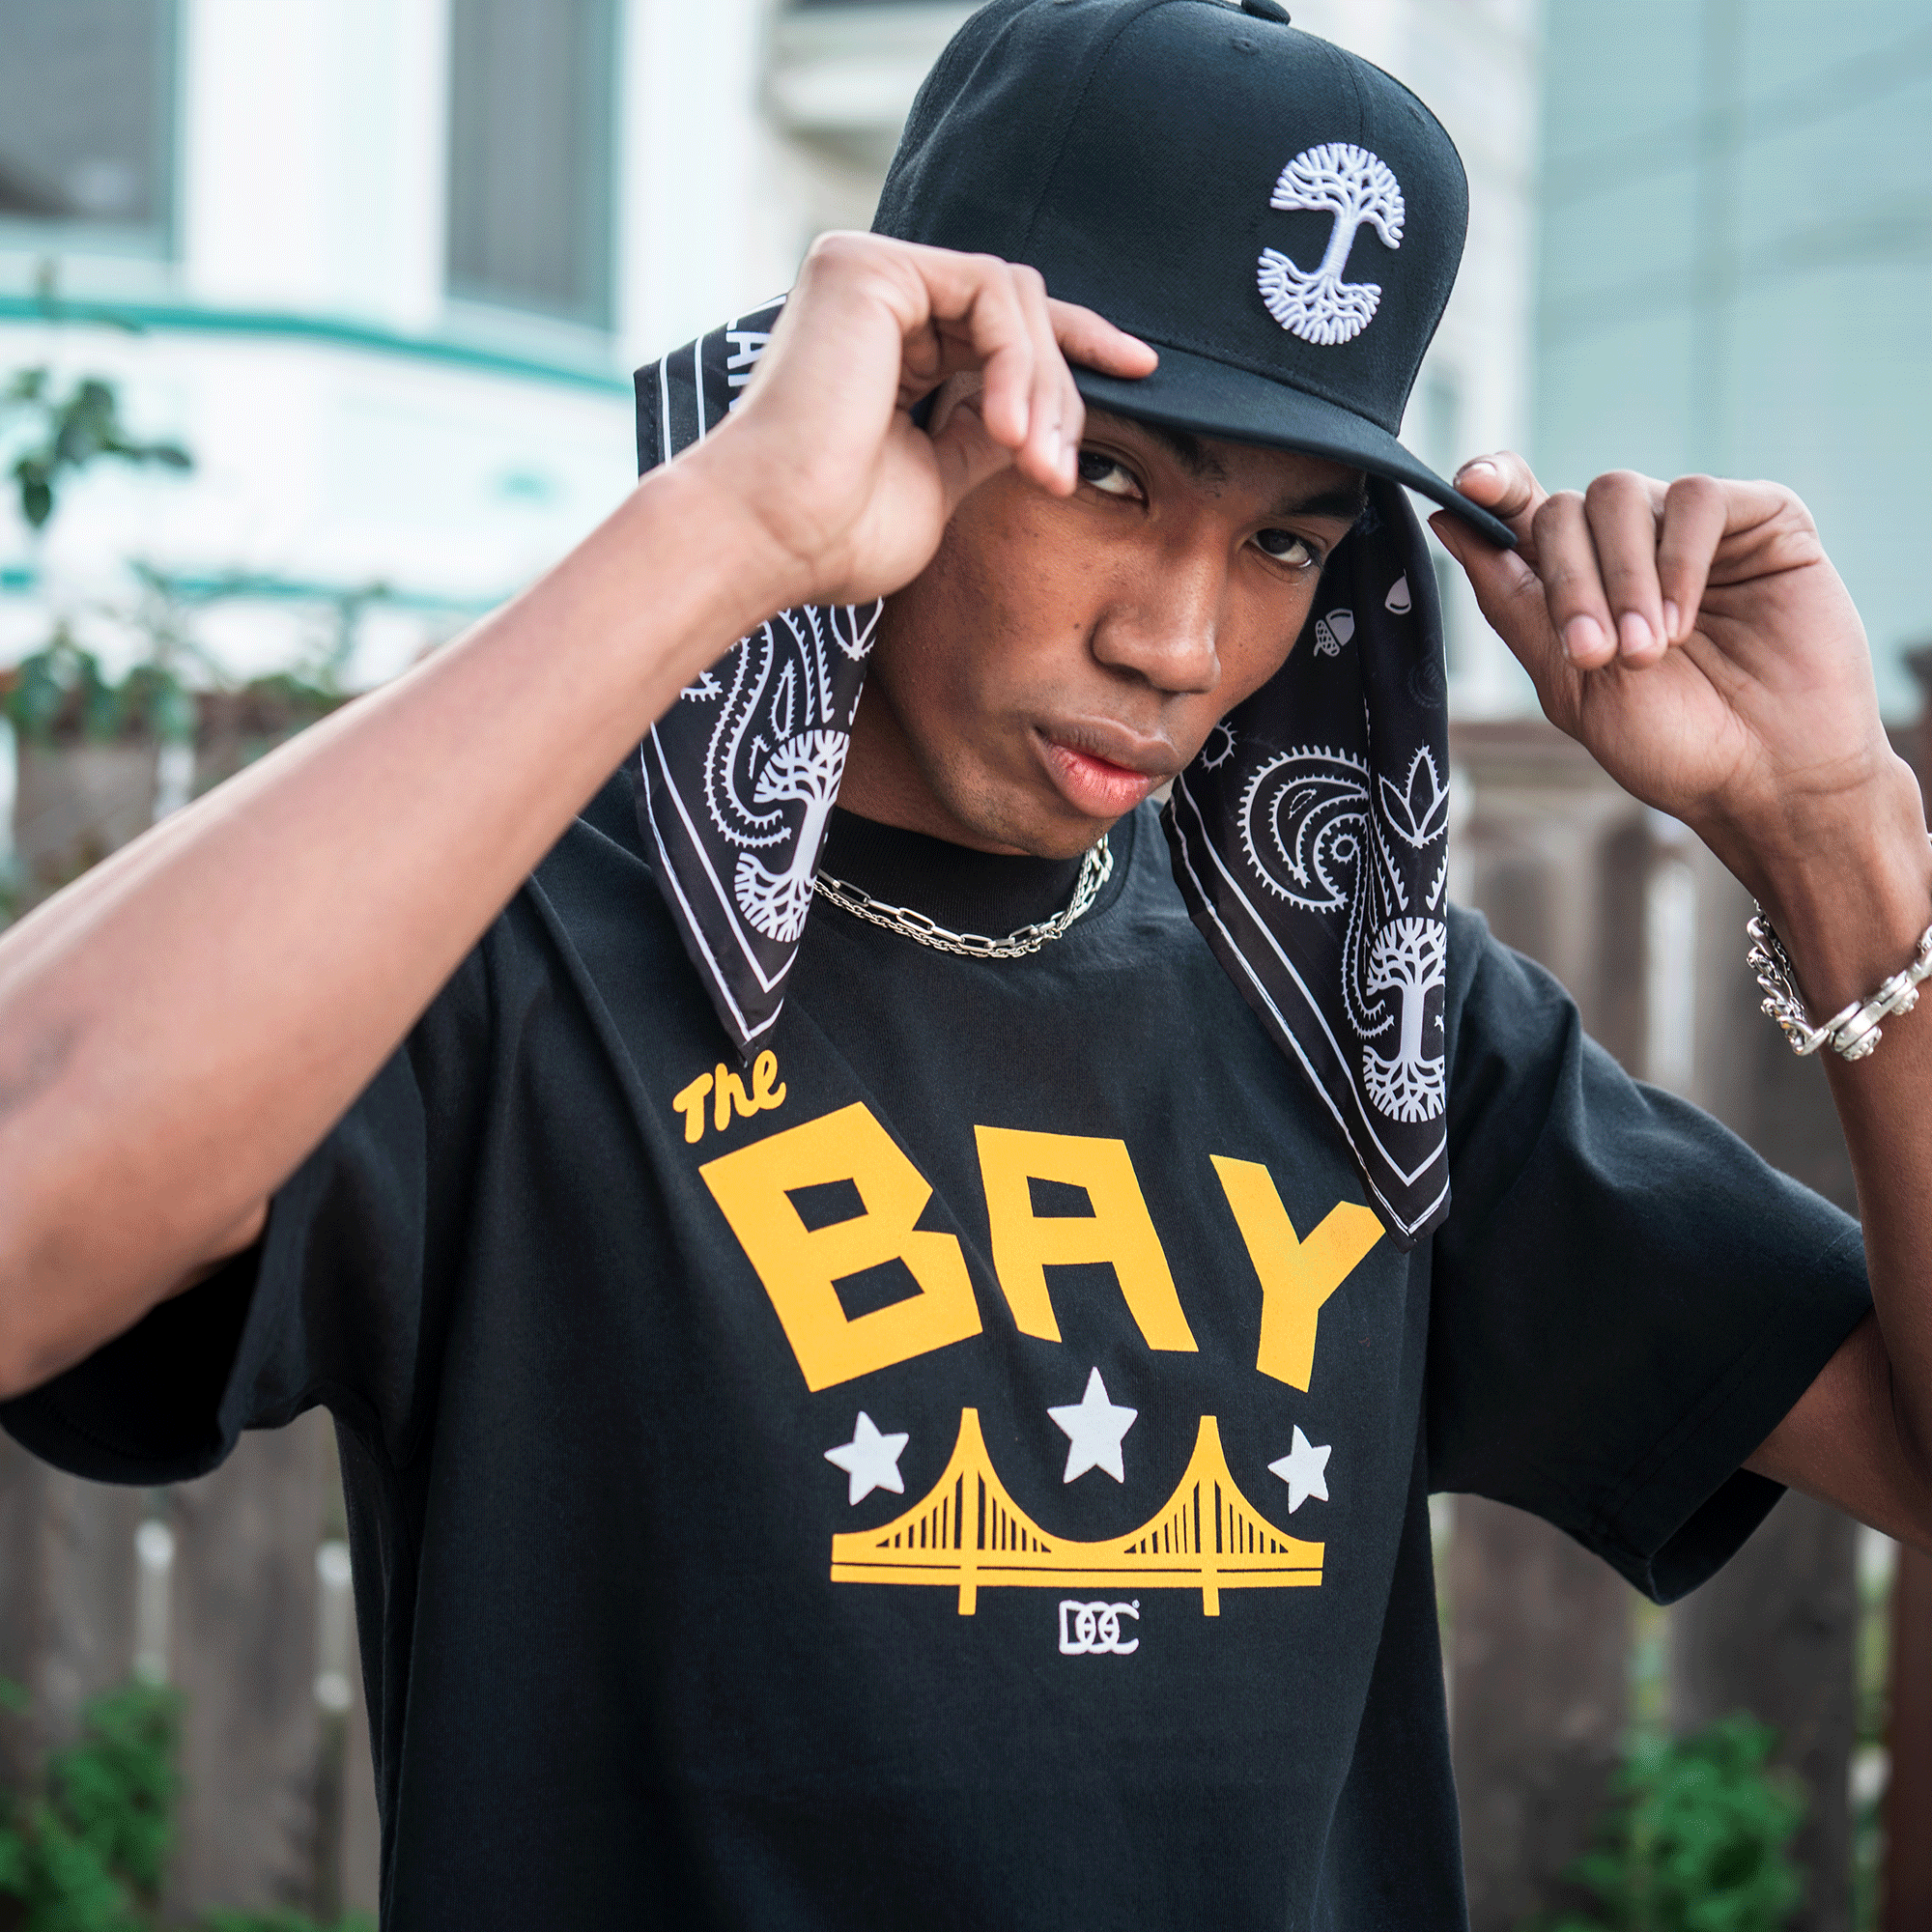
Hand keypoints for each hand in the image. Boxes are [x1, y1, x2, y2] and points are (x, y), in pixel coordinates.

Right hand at [683, 232, 1157, 611]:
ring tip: (1035, 464)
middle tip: (1060, 475)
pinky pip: (991, 292)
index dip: (1076, 344)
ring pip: (1014, 300)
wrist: (770, 542)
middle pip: (1019, 311)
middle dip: (1061, 392)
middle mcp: (877, 299)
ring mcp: (870, 275)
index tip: (1142, 371)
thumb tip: (1048, 419)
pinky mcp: (868, 267)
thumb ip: (988, 434)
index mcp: (889, 345)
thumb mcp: (941, 480)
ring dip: (1043, 387)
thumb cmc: (835, 535)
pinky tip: (1007, 430)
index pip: (1001, 324)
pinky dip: (1016, 362)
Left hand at [1429, 456, 1917, 893]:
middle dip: (1568, 582)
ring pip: (1621, 494)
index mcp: (1575, 583)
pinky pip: (1696, 497)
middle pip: (1563, 509)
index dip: (1493, 487)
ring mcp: (1691, 529)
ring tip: (1642, 653)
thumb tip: (1444, 516)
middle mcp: (1629, 546)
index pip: (1521, 510)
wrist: (1768, 778)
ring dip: (1621, 579)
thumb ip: (1512, 599)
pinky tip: (1683, 621)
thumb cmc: (1669, 745)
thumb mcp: (1568, 682)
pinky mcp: (1760, 519)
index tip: (1469, 486)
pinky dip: (1677, 560)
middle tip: (1593, 654)